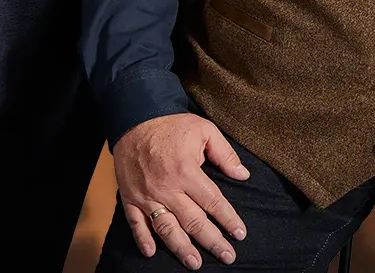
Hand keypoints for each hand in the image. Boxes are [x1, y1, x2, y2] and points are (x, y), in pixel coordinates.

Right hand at [112, 113, 249, 268]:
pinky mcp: (130, 196)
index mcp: (186, 171)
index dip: (228, 219)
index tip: (240, 234)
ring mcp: (147, 194)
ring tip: (196, 263)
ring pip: (166, 228)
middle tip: (228, 257)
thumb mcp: (203, 129)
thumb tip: (243, 175)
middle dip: (213, 241)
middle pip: (193, 221)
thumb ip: (224, 153)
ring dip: (182, 248)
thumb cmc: (171, 124)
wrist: (134, 117)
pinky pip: (135, 223)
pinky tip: (153, 252)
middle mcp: (167, 187)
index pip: (213, 202)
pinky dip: (143, 239)